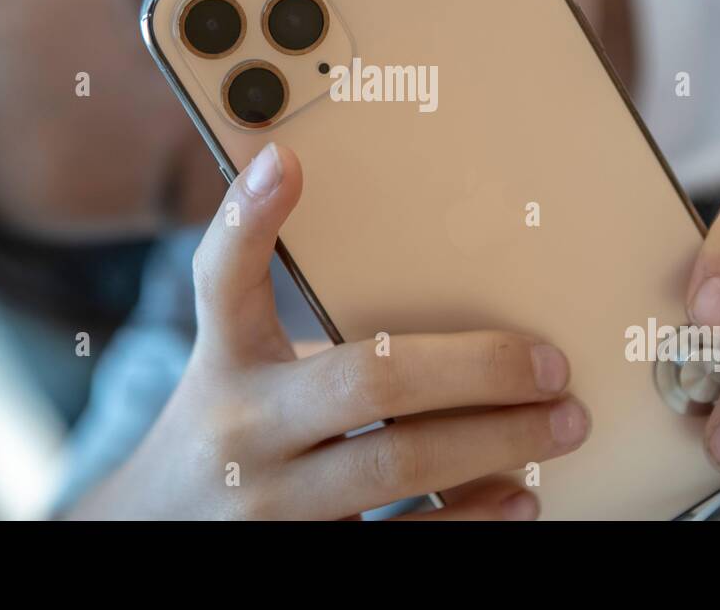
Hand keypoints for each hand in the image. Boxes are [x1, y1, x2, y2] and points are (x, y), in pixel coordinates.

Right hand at [70, 142, 589, 518]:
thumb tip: (442, 289)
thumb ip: (308, 328)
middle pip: (364, 381)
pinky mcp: (305, 557)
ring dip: (495, 442)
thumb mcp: (240, 366)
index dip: (248, 220)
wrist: (157, 535)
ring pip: (395, 466)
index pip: (222, 281)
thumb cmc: (228, 432)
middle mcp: (245, 429)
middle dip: (472, 368)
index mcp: (228, 362)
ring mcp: (274, 505)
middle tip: (550, 362)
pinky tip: (519, 497)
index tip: (284, 161)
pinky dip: (470, 520)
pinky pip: (402, 545)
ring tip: (562, 423)